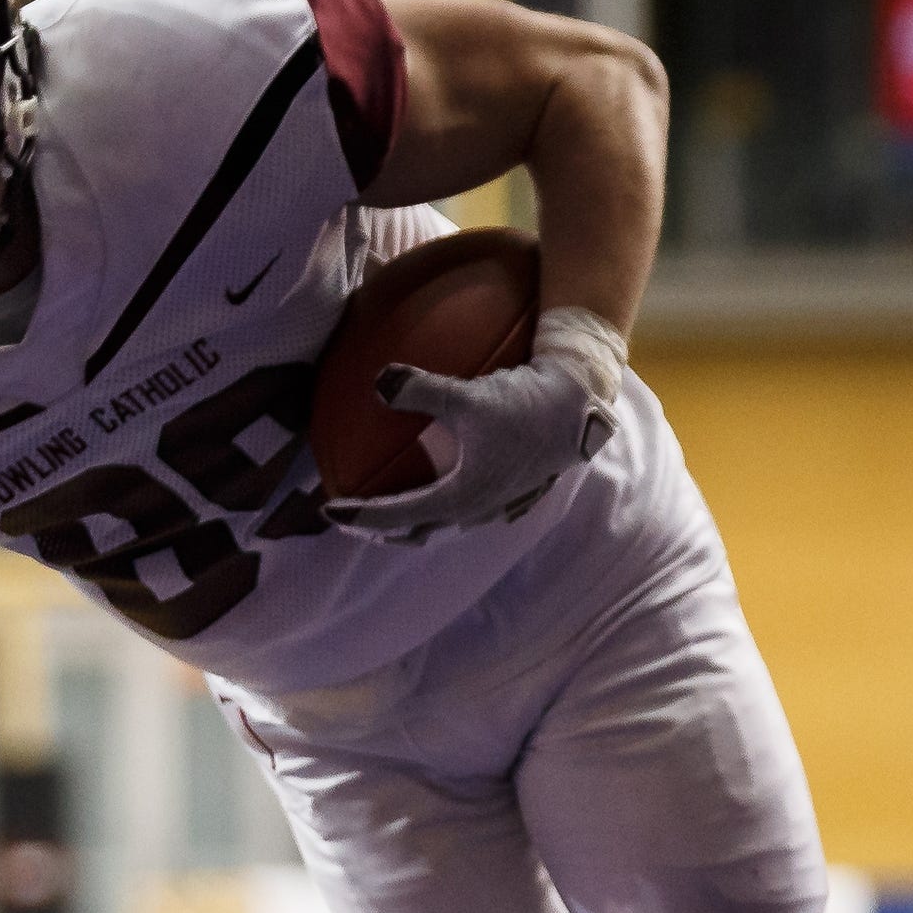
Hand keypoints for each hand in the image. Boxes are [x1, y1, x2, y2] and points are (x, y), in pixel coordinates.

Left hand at [325, 308, 626, 535]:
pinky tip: (450, 481)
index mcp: (460, 497)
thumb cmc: (527, 400)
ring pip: (449, 522)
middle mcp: (479, 510)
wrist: (584, 402)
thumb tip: (378, 381)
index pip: (396, 516)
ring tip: (397, 510)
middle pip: (421, 531)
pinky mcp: (520, 490)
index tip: (328, 511)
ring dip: (418, 520)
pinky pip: (473, 506)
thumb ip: (418, 389)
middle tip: (354, 521)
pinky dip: (449, 503)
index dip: (359, 516)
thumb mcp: (467, 394)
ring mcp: (503, 503)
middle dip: (384, 529)